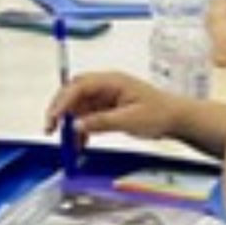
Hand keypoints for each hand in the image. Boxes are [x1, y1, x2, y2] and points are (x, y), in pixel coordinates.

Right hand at [45, 72, 185, 141]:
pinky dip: (81, 129)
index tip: (55, 119)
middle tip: (51, 128)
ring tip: (66, 142)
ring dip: (69, 122)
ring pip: (78, 106)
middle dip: (60, 109)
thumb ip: (102, 122)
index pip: (79, 86)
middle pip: (73, 93)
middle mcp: (105, 86)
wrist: (175, 119)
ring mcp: (105, 97)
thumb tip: (78, 126)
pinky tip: (79, 143)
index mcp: (111, 81)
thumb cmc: (159, 113)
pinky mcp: (107, 108)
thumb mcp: (130, 119)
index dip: (63, 101)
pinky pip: (87, 117)